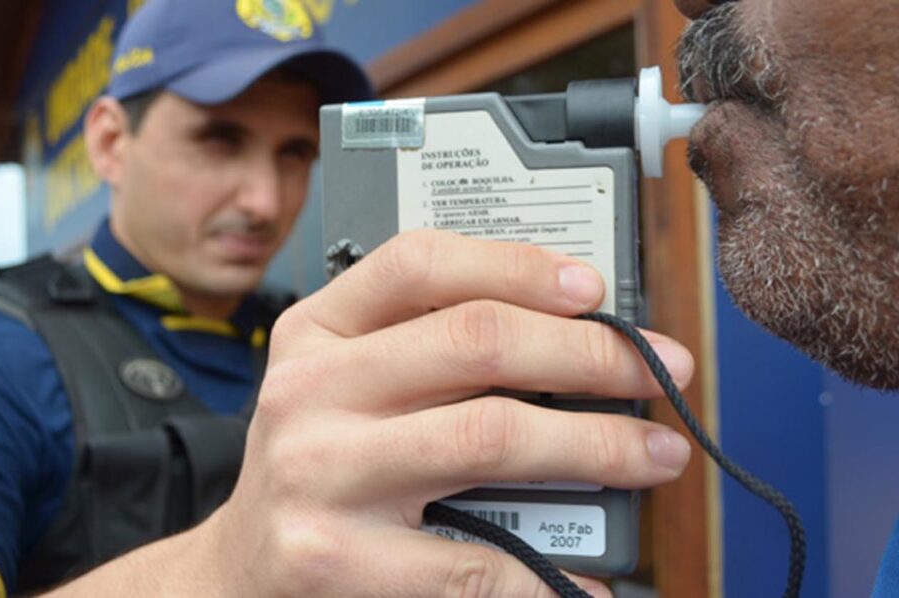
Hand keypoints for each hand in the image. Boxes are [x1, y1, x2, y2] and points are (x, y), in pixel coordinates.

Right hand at [207, 230, 694, 596]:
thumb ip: (426, 349)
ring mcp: (321, 474)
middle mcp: (311, 391)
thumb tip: (571, 334)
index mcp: (317, 331)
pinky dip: (548, 571)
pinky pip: (474, 559)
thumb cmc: (320, 464)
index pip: (422, 264)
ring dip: (598, 446)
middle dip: (591, 355)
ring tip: (655, 456)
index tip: (595, 290)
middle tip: (657, 374)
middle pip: (477, 341)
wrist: (240, 571)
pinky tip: (587, 576)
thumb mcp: (346, 383)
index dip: (519, 265)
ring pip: (492, 435)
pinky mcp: (336, 559)